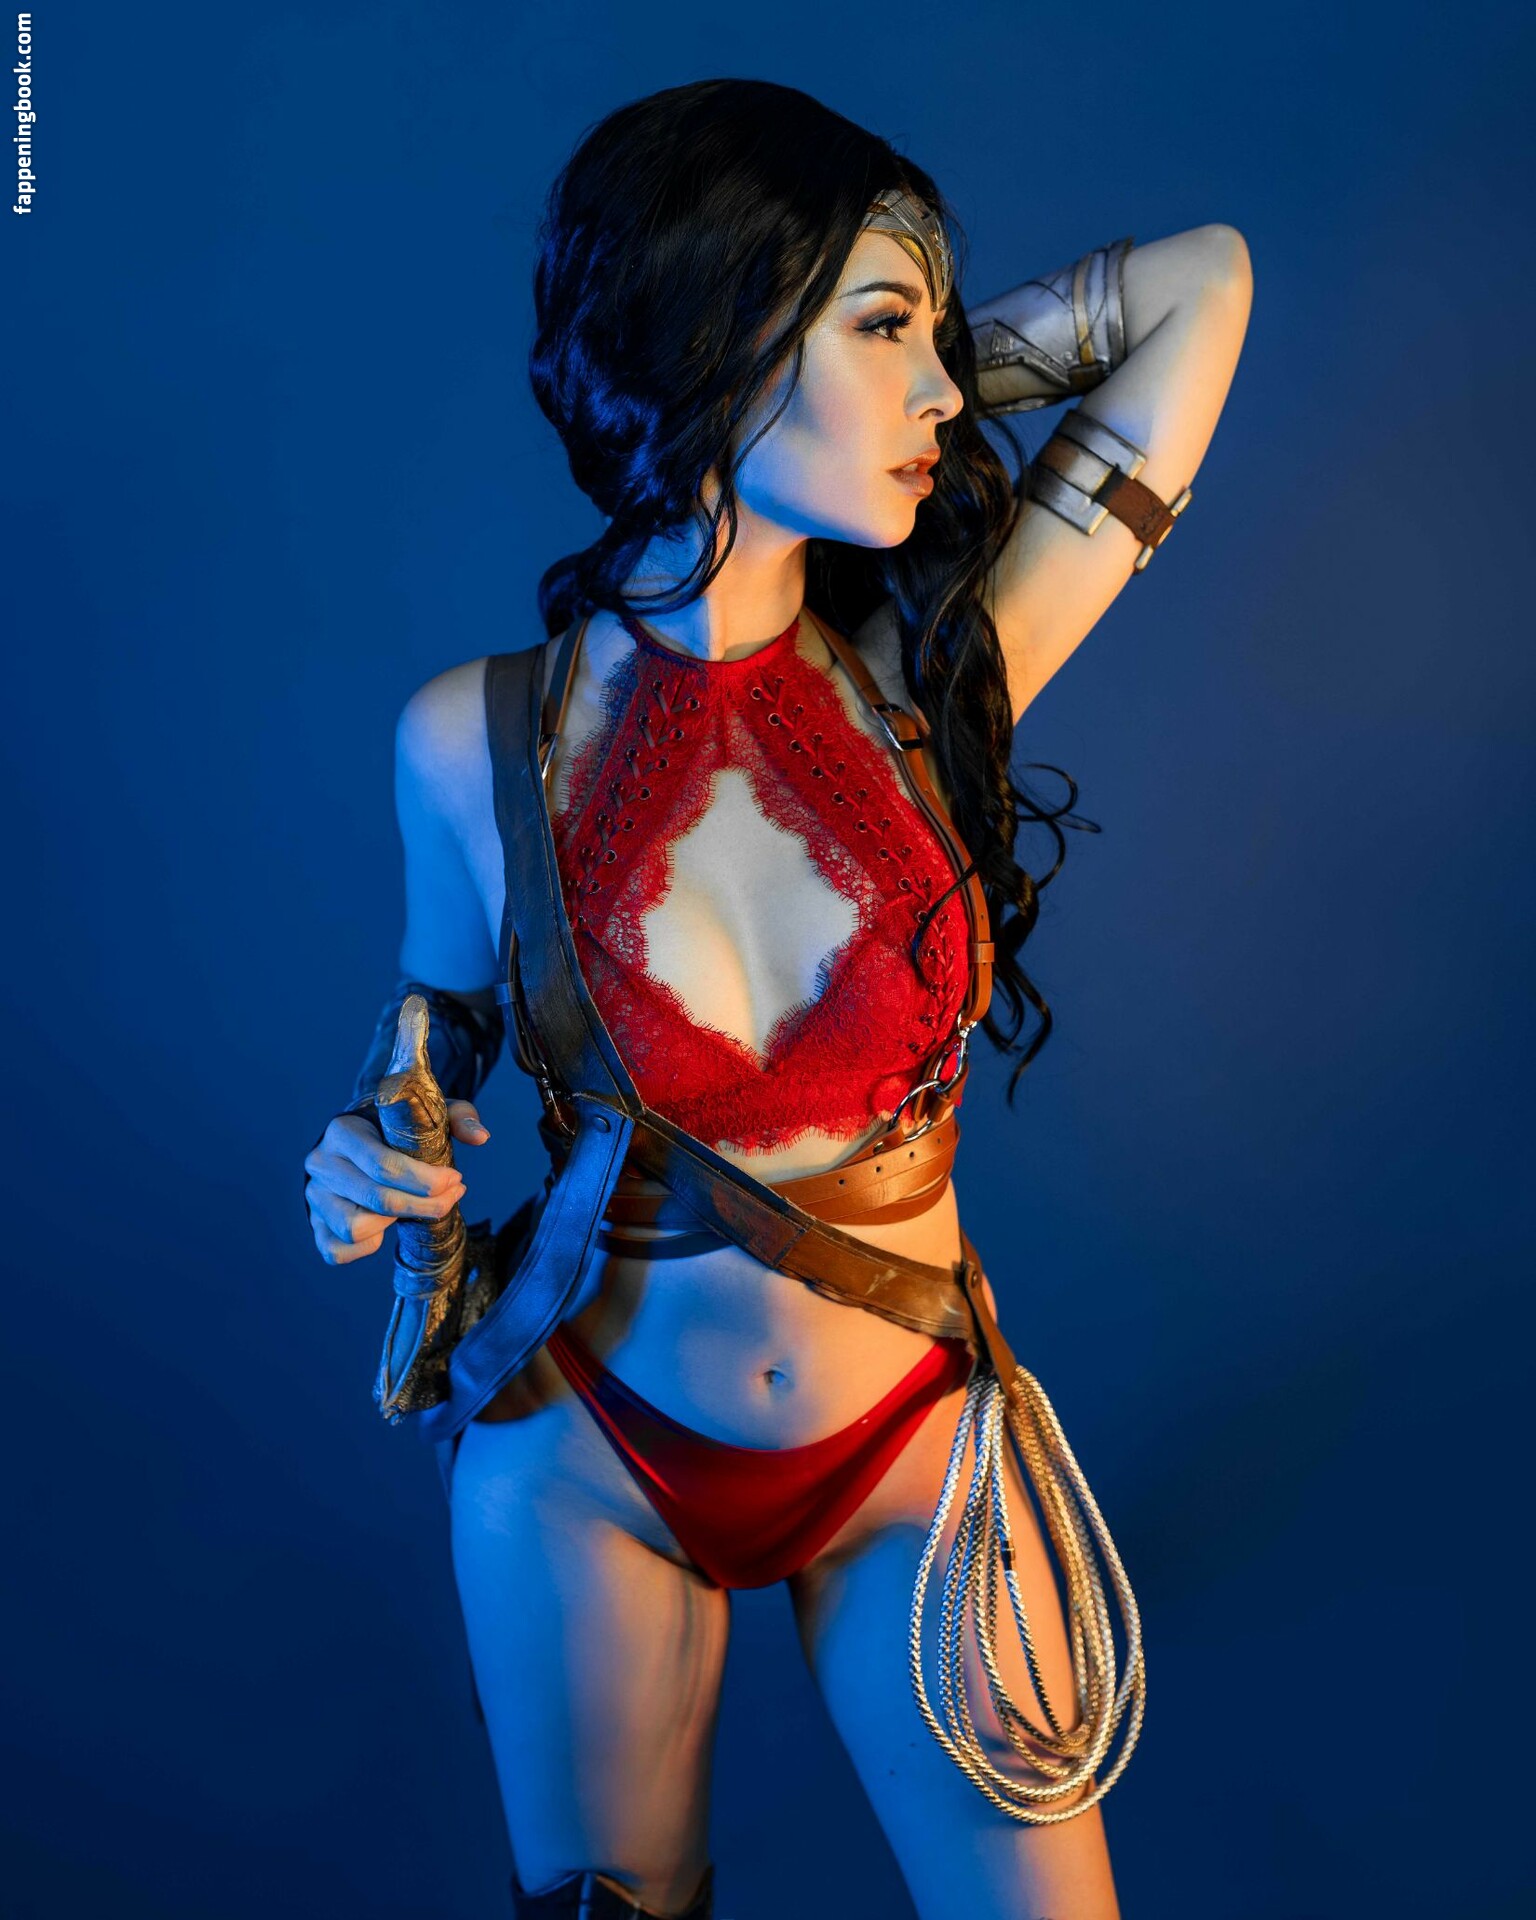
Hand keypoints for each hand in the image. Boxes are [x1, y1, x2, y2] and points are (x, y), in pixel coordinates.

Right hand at [303, 1100, 490, 1265]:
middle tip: (452, 1196)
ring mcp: (314, 1196)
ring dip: (393, 1223)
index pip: (383, 1164)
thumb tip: (481, 1137)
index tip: (456, 1178)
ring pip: (354, 1228)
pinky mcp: (315, 1224)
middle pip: (377, 1199)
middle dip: (425, 1205)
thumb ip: (456, 1116)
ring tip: (412, 1207)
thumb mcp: (424, 1112)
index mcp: (343, 1130)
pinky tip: (385, 1227)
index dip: (427, 1180)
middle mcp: (321, 1163)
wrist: (355, 1141)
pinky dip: (365, 1247)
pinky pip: (336, 1251)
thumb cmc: (394, 1127)